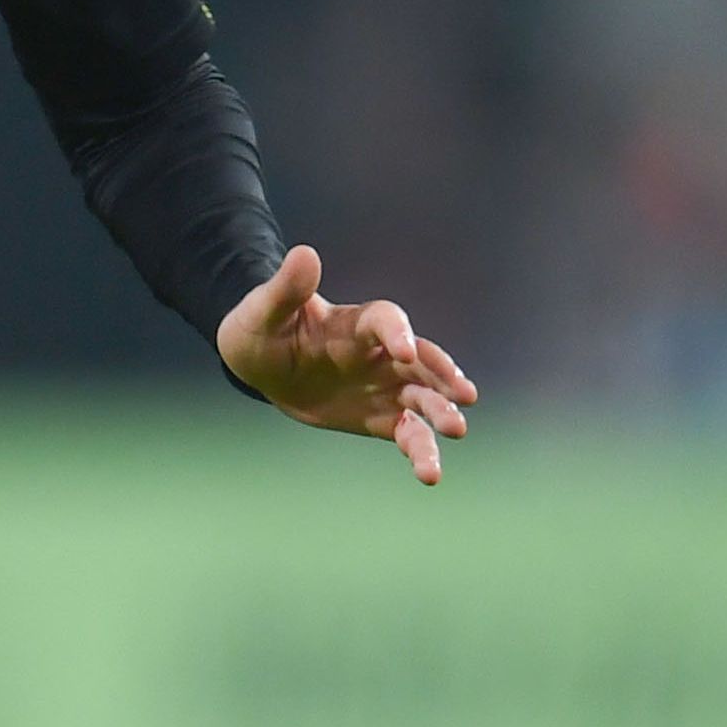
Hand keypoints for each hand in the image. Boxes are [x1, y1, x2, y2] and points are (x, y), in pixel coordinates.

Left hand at [215, 243, 474, 484]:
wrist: (262, 364)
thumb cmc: (262, 327)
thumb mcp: (265, 308)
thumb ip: (287, 288)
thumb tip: (304, 253)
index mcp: (356, 322)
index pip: (386, 321)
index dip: (397, 333)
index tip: (405, 351)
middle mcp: (380, 353)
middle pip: (420, 362)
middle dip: (442, 376)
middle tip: (464, 395)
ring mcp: (383, 386)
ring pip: (421, 399)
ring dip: (440, 413)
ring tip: (456, 430)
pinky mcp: (378, 416)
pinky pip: (405, 432)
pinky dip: (419, 450)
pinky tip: (430, 473)